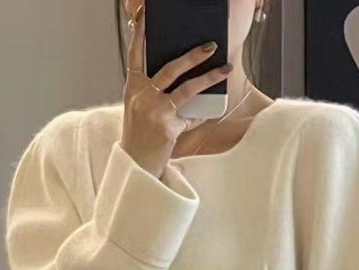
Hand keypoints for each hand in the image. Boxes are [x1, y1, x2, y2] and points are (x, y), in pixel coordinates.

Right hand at [121, 4, 232, 176]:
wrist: (136, 166)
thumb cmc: (140, 136)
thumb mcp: (138, 108)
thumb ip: (151, 89)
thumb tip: (178, 74)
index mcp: (132, 88)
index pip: (135, 54)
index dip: (141, 33)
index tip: (146, 15)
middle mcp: (141, 96)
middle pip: (170, 67)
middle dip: (193, 55)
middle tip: (211, 45)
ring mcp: (154, 111)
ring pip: (187, 88)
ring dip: (209, 77)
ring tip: (226, 69)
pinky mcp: (167, 127)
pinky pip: (192, 115)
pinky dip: (202, 113)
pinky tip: (211, 110)